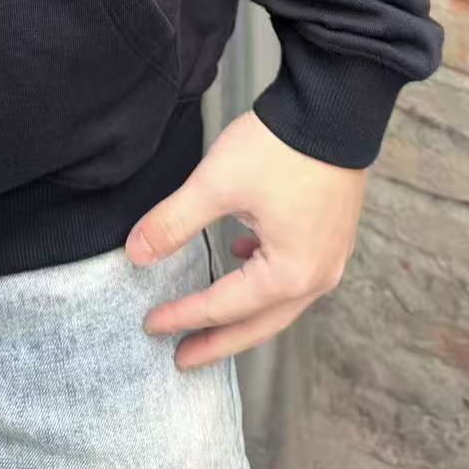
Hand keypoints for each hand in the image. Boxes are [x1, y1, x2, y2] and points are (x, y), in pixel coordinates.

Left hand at [126, 109, 367, 368]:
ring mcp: (331, 258)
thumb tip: (135, 254)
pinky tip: (241, 256)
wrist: (332, 110)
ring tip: (208, 320)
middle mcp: (317, 277)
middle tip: (182, 359)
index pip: (223, 307)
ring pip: (278, 304)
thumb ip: (173, 223)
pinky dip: (263, 281)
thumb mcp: (216, 184)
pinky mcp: (332, 236)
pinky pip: (294, 276)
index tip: (150, 325)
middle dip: (217, 342)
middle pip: (258, 325)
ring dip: (241, 314)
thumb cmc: (279, 147)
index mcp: (288, 274)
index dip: (183, 317)